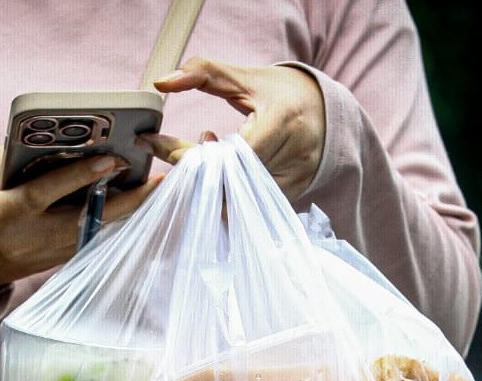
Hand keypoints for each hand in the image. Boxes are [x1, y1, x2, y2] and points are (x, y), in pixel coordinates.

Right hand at [0, 148, 159, 295]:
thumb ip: (15, 158)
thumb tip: (59, 142)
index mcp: (3, 213)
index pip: (49, 192)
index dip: (82, 176)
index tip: (113, 160)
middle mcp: (29, 239)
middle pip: (86, 220)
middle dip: (126, 201)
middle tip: (157, 180)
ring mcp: (42, 256)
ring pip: (94, 231)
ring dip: (125, 211)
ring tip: (151, 187)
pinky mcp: (50, 264)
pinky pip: (86, 239)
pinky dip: (107, 220)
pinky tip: (126, 204)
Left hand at [139, 57, 324, 198]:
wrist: (326, 110)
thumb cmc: (280, 92)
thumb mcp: (244, 77)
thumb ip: (202, 73)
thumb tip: (160, 83)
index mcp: (283, 121)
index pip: (230, 154)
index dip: (191, 155)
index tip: (156, 142)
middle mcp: (294, 154)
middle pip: (230, 182)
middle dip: (194, 173)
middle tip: (175, 152)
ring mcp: (297, 179)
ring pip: (238, 200)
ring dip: (209, 186)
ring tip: (205, 158)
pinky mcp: (295, 195)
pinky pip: (250, 206)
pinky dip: (227, 195)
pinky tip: (222, 174)